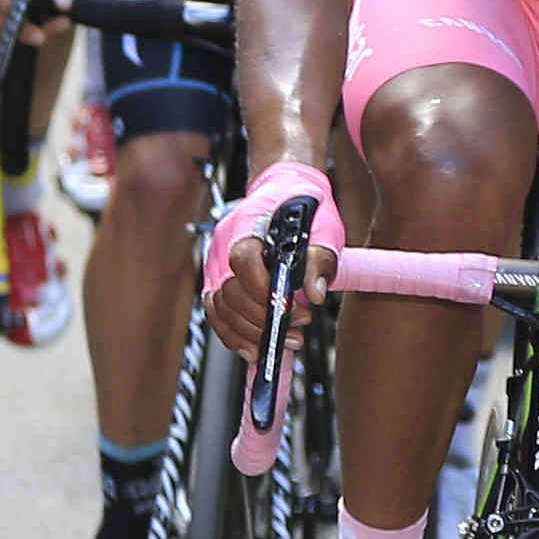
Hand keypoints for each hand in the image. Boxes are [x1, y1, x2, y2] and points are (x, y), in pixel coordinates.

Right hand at [0, 0, 79, 39]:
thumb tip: (63, 5)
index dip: (2, 1)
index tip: (21, 15)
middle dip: (18, 26)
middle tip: (41, 36)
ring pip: (2, 20)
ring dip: (29, 30)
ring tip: (60, 24)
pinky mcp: (4, 3)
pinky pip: (12, 21)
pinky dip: (34, 26)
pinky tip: (57, 22)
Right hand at [202, 163, 344, 357]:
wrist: (284, 190)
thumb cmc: (302, 205)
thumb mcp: (323, 226)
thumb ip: (321, 259)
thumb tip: (316, 294)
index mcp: (247, 225)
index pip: (242, 261)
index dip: (263, 290)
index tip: (292, 307)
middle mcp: (222, 245)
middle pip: (229, 292)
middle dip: (264, 317)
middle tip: (300, 325)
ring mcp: (215, 264)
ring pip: (220, 308)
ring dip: (252, 331)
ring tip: (289, 338)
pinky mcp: (216, 280)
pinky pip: (216, 313)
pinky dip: (233, 335)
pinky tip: (254, 348)